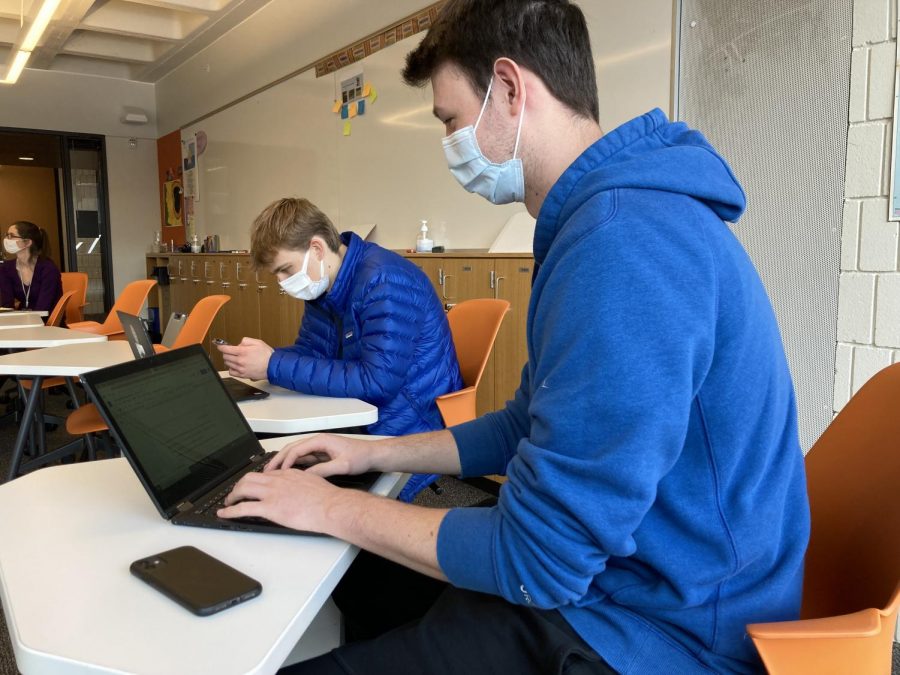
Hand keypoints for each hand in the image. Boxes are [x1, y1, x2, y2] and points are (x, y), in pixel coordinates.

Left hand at [217, 468, 344, 531]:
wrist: (330, 506)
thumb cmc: (327, 499)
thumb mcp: (314, 483)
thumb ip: (303, 484)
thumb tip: (302, 491)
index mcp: (288, 474)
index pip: (266, 474)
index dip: (256, 481)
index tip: (253, 486)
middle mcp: (277, 480)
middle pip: (250, 477)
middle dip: (239, 485)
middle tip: (236, 493)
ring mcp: (272, 493)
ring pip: (243, 488)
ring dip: (232, 496)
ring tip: (228, 502)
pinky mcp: (269, 508)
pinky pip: (243, 508)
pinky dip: (230, 511)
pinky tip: (224, 513)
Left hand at [218, 337, 272, 379]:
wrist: (273, 366)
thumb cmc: (267, 355)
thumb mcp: (258, 342)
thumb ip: (246, 341)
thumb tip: (239, 344)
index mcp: (243, 352)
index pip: (226, 349)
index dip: (221, 347)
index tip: (220, 346)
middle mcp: (240, 361)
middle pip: (225, 356)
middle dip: (227, 353)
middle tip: (232, 351)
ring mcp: (241, 369)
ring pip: (227, 364)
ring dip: (229, 360)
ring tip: (236, 358)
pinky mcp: (243, 375)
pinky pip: (231, 372)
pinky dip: (231, 368)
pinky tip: (236, 366)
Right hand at [266, 433, 375, 477]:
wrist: (373, 455)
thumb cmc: (361, 456)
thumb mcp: (343, 465)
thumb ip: (324, 470)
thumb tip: (307, 476)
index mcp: (321, 441)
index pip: (296, 449)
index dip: (285, 461)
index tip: (278, 473)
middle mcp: (318, 443)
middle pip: (292, 450)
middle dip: (279, 460)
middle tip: (266, 472)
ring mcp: (319, 449)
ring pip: (297, 455)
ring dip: (284, 463)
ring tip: (273, 474)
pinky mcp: (322, 456)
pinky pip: (304, 460)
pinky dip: (294, 466)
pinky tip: (288, 475)